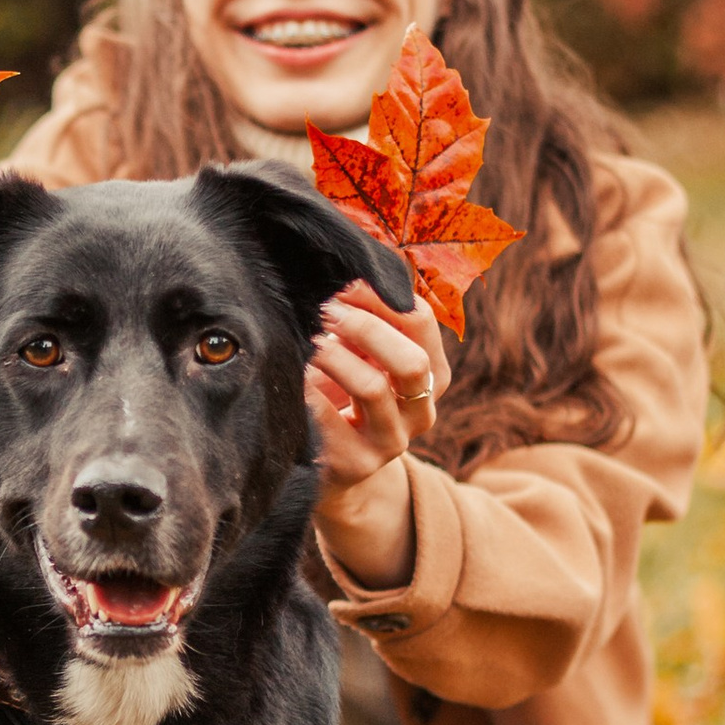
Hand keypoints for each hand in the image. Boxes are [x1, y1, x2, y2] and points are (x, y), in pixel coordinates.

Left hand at [308, 281, 448, 582]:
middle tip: (326, 309)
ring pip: (373, 389)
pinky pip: (330, 421)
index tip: (343, 279)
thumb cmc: (345, 390)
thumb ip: (366, 313)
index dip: (381, 295)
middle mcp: (421, 409)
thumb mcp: (366, 352)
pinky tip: (292, 375)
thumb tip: (342, 259)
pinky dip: (308, 392)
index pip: (421, 321)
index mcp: (433, 373)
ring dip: (335, 356)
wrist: (334, 464)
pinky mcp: (356, 464)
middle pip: (410, 361)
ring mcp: (392, 442)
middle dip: (366, 328)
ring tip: (307, 339)